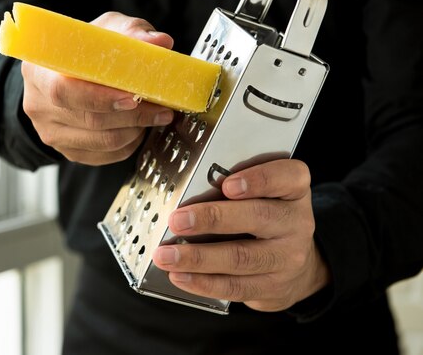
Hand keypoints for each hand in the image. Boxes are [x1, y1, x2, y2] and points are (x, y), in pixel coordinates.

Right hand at [21, 12, 175, 165]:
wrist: (66, 75)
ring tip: (154, 116)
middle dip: (132, 116)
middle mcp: (38, 104)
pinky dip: (128, 144)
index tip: (133, 97)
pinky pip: (104, 155)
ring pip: (101, 141)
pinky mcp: (67, 151)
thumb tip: (161, 42)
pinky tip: (137, 127)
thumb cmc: (86, 51)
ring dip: (135, 130)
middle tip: (162, 109)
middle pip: (89, 119)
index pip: (63, 90)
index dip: (100, 97)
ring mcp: (51, 132)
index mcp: (39, 70)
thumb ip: (131, 34)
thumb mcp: (105, 32)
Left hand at [152, 159, 330, 311]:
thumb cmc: (267, 218)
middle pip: (257, 217)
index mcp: (293, 190)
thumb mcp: (263, 194)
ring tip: (167, 256)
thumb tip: (188, 197)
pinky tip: (180, 276)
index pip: (286, 177)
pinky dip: (203, 282)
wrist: (296, 266)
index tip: (227, 185)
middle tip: (177, 221)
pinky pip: (235, 286)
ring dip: (197, 258)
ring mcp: (288, 258)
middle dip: (212, 219)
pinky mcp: (273, 287)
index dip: (258, 179)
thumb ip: (233, 189)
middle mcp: (297, 222)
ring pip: (241, 257)